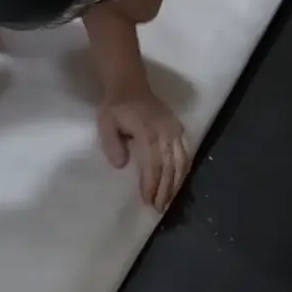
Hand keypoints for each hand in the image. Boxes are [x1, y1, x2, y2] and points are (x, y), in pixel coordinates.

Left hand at [96, 81, 189, 211]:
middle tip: (160, 207)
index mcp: (149, 131)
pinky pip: (185, 153)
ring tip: (170, 200)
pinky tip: (179, 183)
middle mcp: (166, 131)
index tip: (148, 200)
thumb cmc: (116, 106)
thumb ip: (112, 145)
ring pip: (181, 162)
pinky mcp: (178, 129)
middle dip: (166, 189)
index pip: (154, 164)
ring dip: (176, 183)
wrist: (130, 84)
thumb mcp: (105, 124)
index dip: (152, 184)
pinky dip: (184, 170)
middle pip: (170, 166)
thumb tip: (122, 165)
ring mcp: (175, 129)